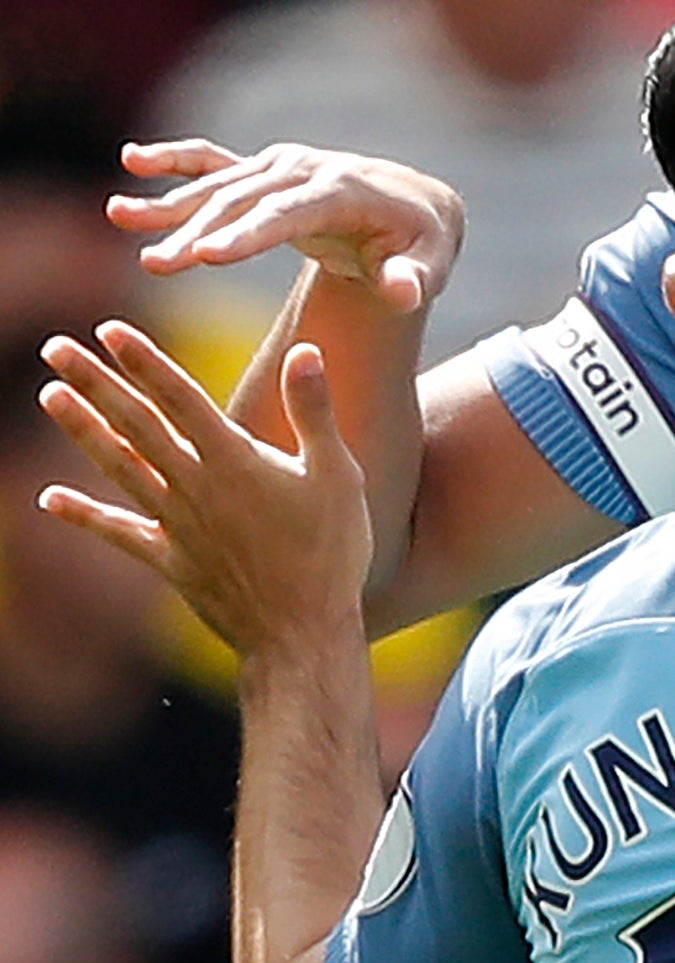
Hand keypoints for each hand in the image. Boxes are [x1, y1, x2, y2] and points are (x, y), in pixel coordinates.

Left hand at [37, 323, 371, 656]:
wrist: (302, 632)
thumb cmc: (331, 551)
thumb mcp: (338, 475)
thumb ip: (314, 412)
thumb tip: (305, 350)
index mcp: (237, 462)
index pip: (180, 399)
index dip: (144, 361)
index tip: (109, 330)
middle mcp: (197, 487)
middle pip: (136, 425)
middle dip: (95, 383)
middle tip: (55, 348)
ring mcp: (178, 524)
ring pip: (120, 466)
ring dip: (82, 430)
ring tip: (48, 395)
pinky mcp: (170, 560)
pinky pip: (119, 533)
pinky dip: (84, 515)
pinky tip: (49, 499)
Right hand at [109, 140, 465, 311]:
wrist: (417, 204)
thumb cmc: (423, 242)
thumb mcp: (431, 263)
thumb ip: (414, 279)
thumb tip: (401, 292)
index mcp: (345, 192)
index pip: (290, 214)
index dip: (247, 234)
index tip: (205, 255)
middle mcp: (306, 170)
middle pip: (244, 203)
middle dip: (198, 231)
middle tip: (157, 265)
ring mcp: (282, 165)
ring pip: (220, 187)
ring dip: (172, 205)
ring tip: (120, 217)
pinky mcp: (265, 170)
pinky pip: (215, 162)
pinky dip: (175, 160)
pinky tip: (132, 161)